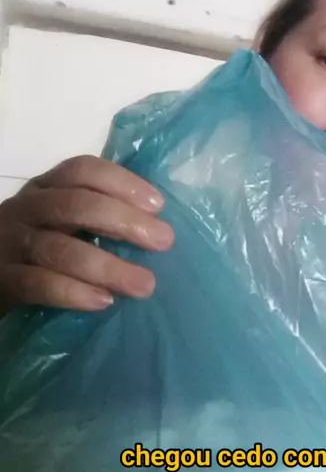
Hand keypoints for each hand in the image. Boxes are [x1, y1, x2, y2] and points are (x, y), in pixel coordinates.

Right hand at [0, 155, 173, 312]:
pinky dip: (73, 292)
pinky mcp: (2, 280)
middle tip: (163, 241)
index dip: (121, 182)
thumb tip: (156, 228)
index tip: (158, 205)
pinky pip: (38, 283)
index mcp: (45, 189)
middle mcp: (25, 209)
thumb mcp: (59, 224)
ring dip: (107, 266)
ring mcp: (9, 243)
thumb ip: (95, 219)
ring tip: (144, 284)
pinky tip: (103, 301)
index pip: (82, 170)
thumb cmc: (35, 252)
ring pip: (59, 249)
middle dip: (124, 221)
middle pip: (75, 205)